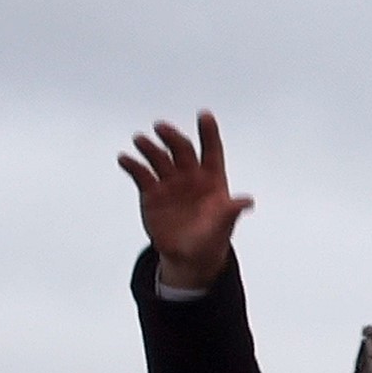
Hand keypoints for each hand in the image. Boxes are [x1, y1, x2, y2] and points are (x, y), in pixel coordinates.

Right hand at [120, 110, 253, 292]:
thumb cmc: (211, 239)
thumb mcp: (223, 227)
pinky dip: (133, 165)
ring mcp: (170, 181)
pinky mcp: (151, 192)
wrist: (188, 257)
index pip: (212, 150)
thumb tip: (247, 201)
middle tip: (161, 128)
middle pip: (182, 150)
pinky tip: (124, 158)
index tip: (205, 116)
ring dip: (150, 148)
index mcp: (212, 179)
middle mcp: (190, 175)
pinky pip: (141, 174)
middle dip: (173, 138)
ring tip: (141, 140)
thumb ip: (231, 211)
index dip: (209, 133)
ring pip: (159, 158)